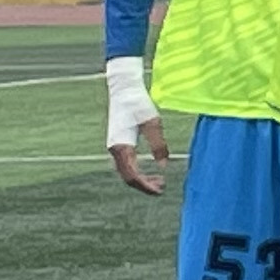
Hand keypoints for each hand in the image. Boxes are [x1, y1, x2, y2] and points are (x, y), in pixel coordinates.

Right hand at [104, 55, 168, 193]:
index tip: (160, 191)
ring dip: (141, 178)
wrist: (124, 89)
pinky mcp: (117, 142)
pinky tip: (150, 170)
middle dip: (144, 185)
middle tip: (162, 188)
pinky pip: (125, 164)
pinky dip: (137, 170)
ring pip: (125, 171)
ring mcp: (114, 146)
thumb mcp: (154, 123)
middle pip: (127, 177)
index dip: (146, 186)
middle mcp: (115, 149)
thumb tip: (164, 165)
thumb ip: (158, 145)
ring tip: (159, 181)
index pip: (132, 175)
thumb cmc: (139, 103)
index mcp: (122, 146)